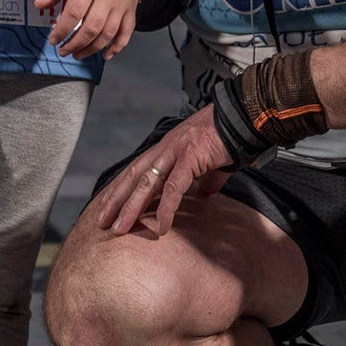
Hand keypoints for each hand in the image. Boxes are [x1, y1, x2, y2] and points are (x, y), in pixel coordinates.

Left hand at [35, 0, 138, 59]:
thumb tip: (40, 4)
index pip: (74, 12)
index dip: (62, 30)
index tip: (53, 40)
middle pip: (91, 28)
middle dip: (75, 44)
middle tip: (63, 50)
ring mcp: (120, 5)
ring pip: (107, 34)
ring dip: (91, 49)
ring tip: (77, 54)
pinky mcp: (130, 10)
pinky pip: (126, 33)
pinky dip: (117, 47)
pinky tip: (105, 55)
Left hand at [90, 104, 233, 237]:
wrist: (244, 116)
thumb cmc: (228, 135)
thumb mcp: (210, 161)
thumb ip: (205, 178)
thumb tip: (205, 192)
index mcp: (167, 147)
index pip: (136, 170)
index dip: (120, 189)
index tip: (108, 206)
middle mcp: (165, 148)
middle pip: (133, 177)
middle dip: (115, 201)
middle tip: (101, 222)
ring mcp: (176, 152)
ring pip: (146, 184)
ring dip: (130, 208)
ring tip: (119, 229)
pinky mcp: (191, 158)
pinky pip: (174, 188)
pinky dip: (166, 209)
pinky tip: (161, 227)